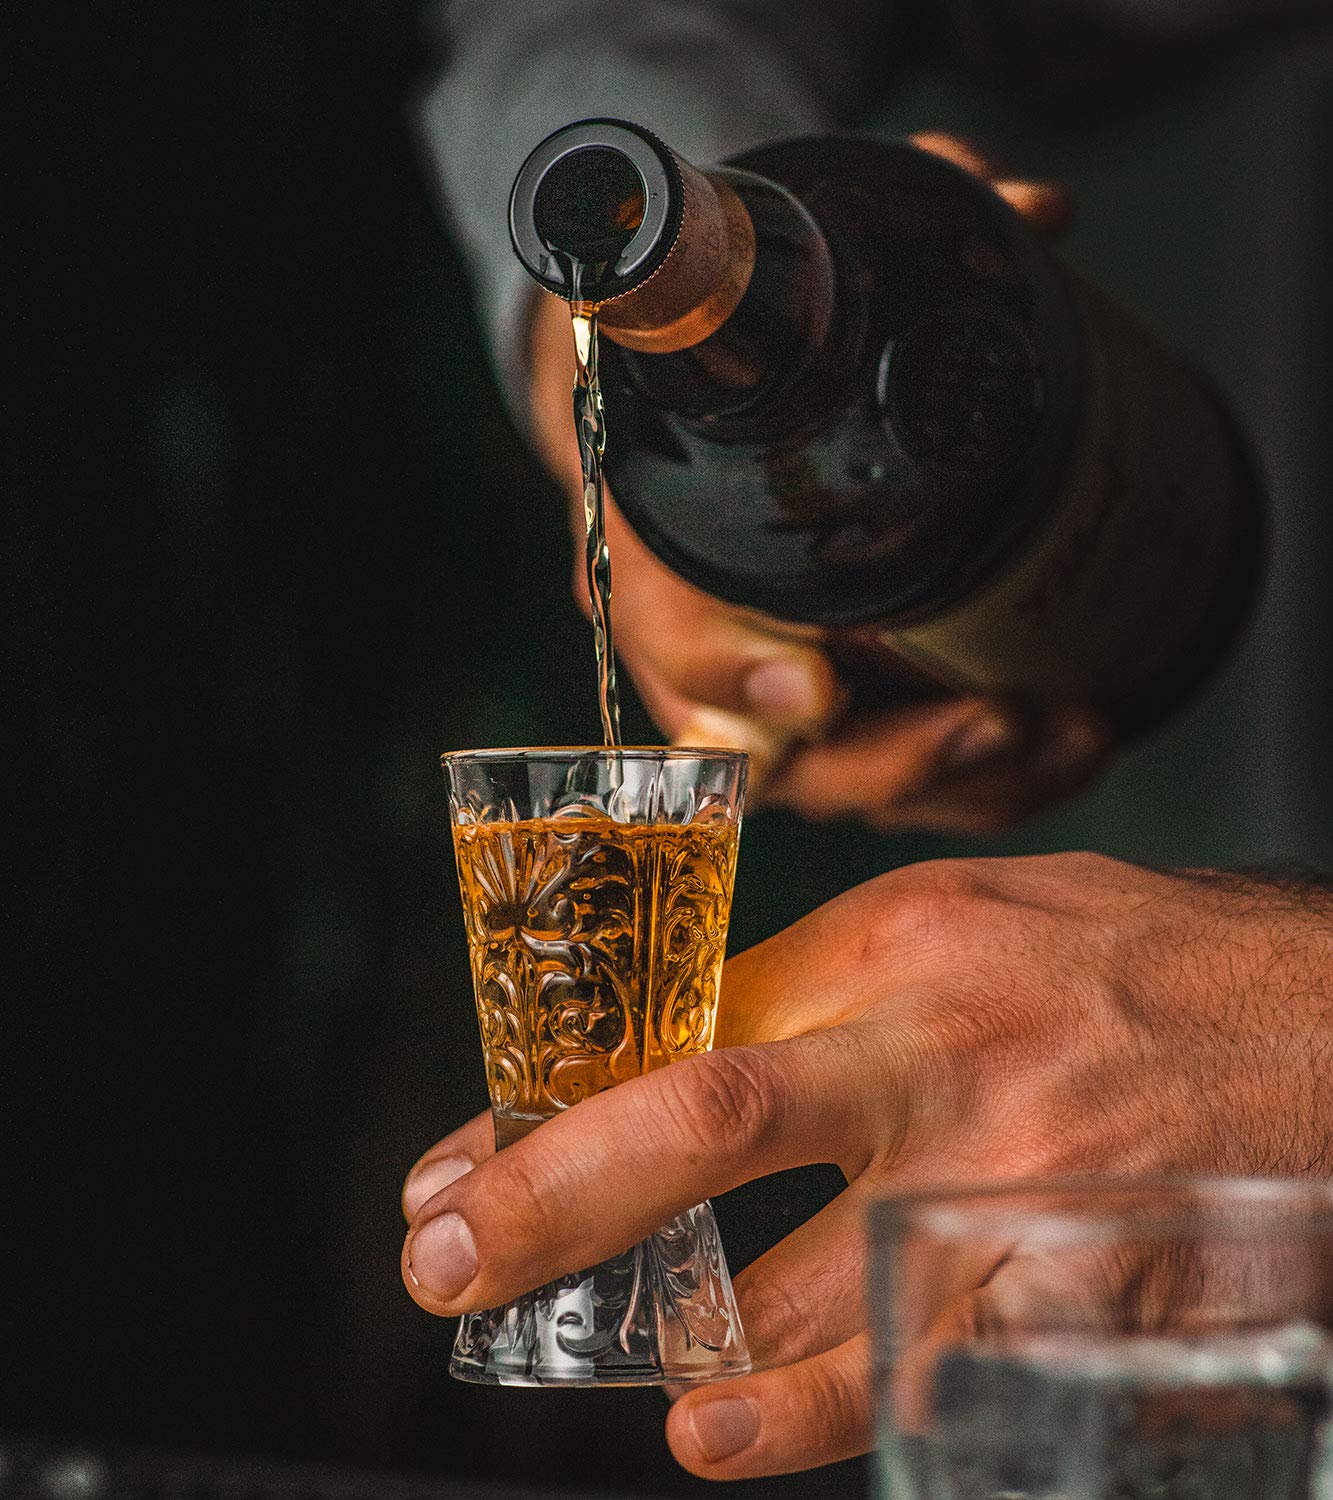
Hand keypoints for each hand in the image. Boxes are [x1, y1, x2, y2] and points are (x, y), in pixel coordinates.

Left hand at [401, 856, 1331, 1476]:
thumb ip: (845, 985)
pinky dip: (843, 1419)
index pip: (686, 1020)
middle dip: (553, 1202)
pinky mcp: (1094, 1294)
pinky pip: (940, 1382)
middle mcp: (943, 1052)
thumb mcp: (983, 921)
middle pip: (709, 1122)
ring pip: (821, 1297)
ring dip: (707, 1362)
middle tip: (445, 1266)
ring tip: (652, 1406)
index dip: (558, 1105)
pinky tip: (764, 1433)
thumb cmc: (1150, 960)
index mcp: (903, 940)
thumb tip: (698, 1063)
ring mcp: (1019, 1182)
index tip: (461, 1170)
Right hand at [527, 134, 1107, 831]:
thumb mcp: (774, 279)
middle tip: (999, 716)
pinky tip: (1068, 745)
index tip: (820, 681)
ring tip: (1072, 733)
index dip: (730, 669)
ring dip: (958, 782)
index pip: (668, 627)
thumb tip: (1035, 211)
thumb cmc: (735, 348)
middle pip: (771, 752)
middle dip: (888, 757)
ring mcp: (772, 693)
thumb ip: (891, 227)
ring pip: (845, 786)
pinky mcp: (839, 715)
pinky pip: (895, 783)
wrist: (703, 394)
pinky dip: (982, 784)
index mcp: (659, 540)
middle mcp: (704, 638)